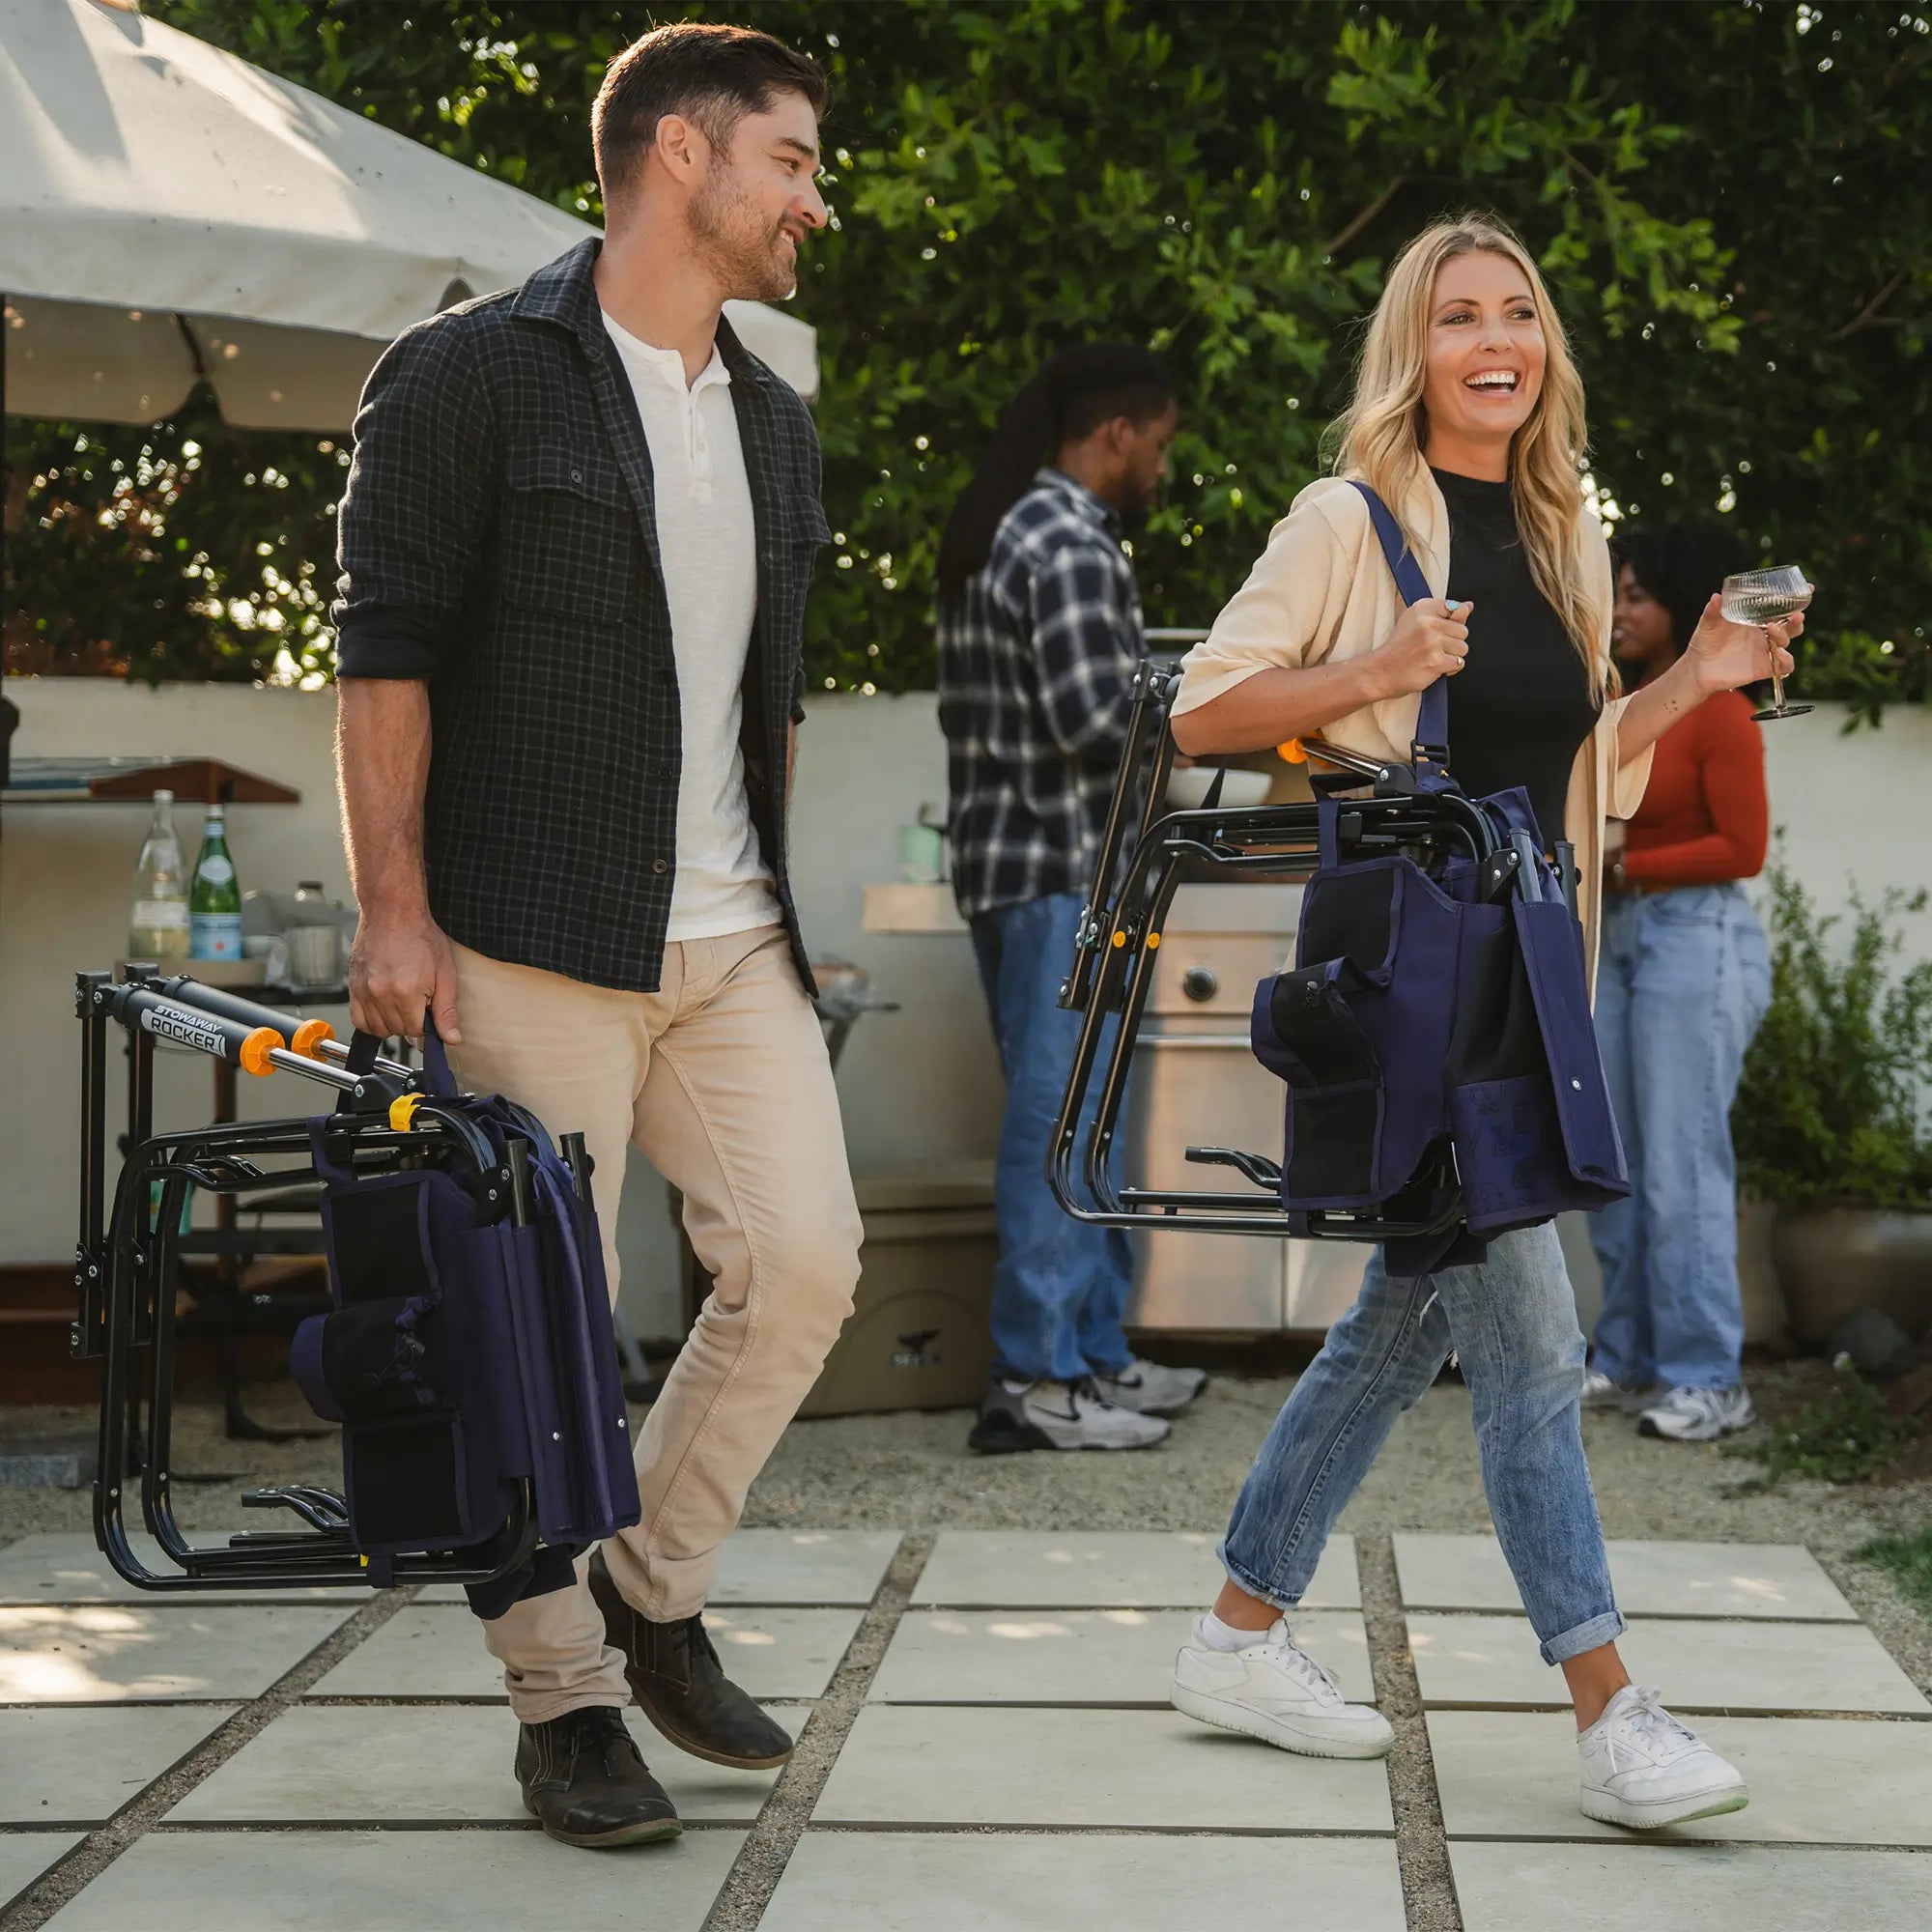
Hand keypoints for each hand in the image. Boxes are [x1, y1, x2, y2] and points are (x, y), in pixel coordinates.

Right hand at [348, 906, 460, 1043]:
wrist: (392, 913)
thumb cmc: (420, 936)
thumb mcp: (445, 973)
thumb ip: (446, 1010)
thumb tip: (451, 1039)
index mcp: (407, 992)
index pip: (416, 1031)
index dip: (426, 1023)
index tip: (428, 1009)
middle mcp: (381, 994)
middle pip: (397, 1031)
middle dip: (410, 1022)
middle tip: (416, 1002)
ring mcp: (364, 991)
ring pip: (377, 1029)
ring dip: (391, 1023)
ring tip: (401, 1003)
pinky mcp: (353, 987)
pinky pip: (358, 1019)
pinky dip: (371, 1021)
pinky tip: (383, 1009)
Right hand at [1369, 598, 1471, 698]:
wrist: (1380, 671)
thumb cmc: (1397, 649)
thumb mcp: (1415, 621)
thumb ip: (1444, 614)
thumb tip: (1468, 606)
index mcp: (1423, 608)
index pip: (1457, 608)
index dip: (1452, 623)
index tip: (1437, 631)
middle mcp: (1428, 622)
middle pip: (1463, 630)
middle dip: (1452, 642)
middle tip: (1431, 648)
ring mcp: (1433, 642)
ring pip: (1463, 647)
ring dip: (1451, 656)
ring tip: (1433, 657)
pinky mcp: (1437, 661)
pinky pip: (1459, 663)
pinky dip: (1450, 668)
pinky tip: (1435, 667)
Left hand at [1685, 593, 1801, 697]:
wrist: (1697, 668)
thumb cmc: (1705, 642)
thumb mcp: (1708, 624)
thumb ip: (1713, 611)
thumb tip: (1716, 597)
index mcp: (1756, 618)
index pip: (1781, 606)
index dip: (1796, 598)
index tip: (1808, 588)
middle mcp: (1765, 634)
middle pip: (1791, 624)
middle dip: (1797, 618)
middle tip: (1796, 614)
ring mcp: (1765, 651)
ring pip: (1787, 641)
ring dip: (1785, 634)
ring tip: (1772, 629)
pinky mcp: (1764, 668)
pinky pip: (1785, 666)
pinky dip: (1786, 660)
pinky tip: (1777, 654)